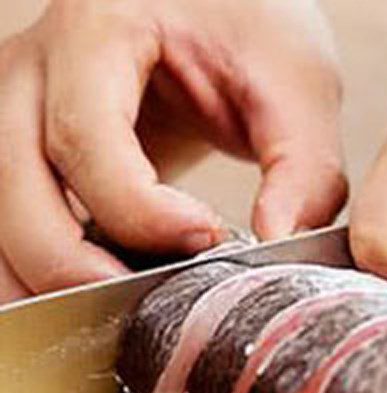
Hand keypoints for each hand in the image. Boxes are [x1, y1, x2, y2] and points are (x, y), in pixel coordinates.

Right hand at [0, 0, 345, 302]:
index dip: (139, 211)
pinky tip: (102, 297)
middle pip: (16, 191)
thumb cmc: (247, 28)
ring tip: (125, 314)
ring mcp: (16, 114)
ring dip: (48, 283)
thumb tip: (278, 242)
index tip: (208, 241)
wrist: (207, 10)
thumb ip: (303, 167)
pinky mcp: (26, 157)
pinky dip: (44, 275)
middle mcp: (33, 70)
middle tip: (153, 304)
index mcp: (96, 31)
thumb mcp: (296, 82)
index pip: (84, 137)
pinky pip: (10, 231)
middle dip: (79, 267)